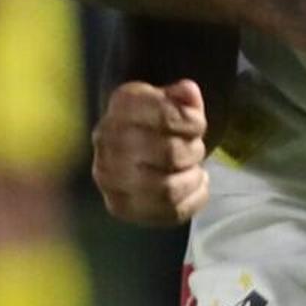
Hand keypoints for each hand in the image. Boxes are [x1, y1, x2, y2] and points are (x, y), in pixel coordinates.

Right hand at [92, 79, 212, 225]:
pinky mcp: (121, 207)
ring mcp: (110, 179)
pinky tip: (193, 185)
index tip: (197, 124)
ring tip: (194, 169)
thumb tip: (188, 93)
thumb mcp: (168, 98)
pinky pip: (169, 213)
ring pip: (168, 190)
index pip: (165, 116)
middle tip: (195, 148)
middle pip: (169, 154)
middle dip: (193, 152)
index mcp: (123, 105)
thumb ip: (182, 96)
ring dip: (192, 179)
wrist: (125, 144)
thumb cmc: (152, 120)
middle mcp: (108, 141)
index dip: (192, 122)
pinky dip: (193, 199)